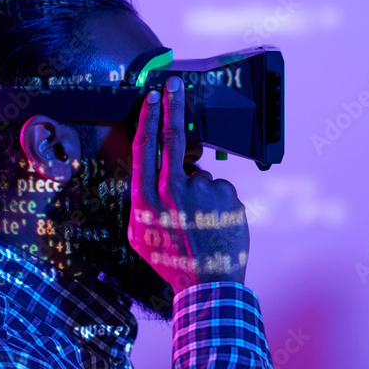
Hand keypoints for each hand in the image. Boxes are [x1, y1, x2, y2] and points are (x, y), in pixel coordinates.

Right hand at [127, 76, 248, 294]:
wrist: (207, 285)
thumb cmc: (170, 261)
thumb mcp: (138, 235)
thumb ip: (140, 203)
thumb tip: (147, 178)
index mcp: (146, 200)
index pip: (146, 148)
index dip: (149, 118)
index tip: (152, 97)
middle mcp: (173, 192)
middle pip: (174, 138)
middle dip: (173, 106)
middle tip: (174, 84)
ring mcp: (204, 193)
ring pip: (202, 177)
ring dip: (202, 193)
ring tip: (202, 223)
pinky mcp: (229, 198)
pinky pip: (222, 191)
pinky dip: (220, 204)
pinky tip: (217, 224)